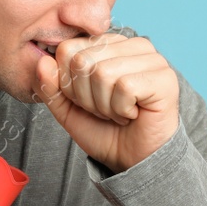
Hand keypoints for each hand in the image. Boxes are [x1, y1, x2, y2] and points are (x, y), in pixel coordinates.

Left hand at [34, 32, 179, 173]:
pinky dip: (121, 109)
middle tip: (106, 110)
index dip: (70, 84)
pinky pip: (125, 86)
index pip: (68, 50)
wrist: (132, 160)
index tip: (89, 100)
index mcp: (108, 44)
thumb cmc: (105, 131)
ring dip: (105, 105)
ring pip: (103, 73)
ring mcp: (152, 58)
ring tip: (120, 112)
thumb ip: (51, 86)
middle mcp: (131, 45)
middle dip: (87, 97)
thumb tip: (42, 61)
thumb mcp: (67, 109)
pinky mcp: (164, 77)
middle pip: (83, 61)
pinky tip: (134, 114)